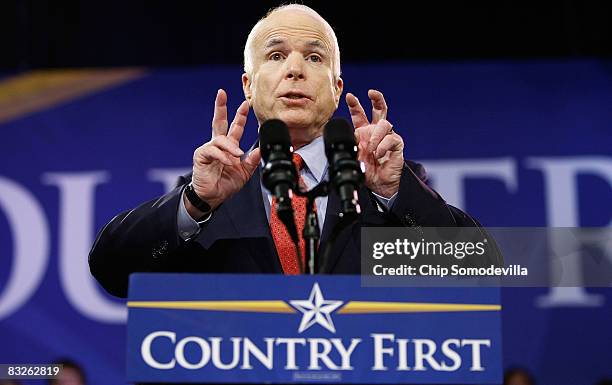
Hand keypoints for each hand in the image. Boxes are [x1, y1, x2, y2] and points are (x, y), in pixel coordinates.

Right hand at [187, 89, 260, 217]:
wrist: (213, 196)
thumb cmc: (225, 184)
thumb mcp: (244, 173)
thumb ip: (252, 161)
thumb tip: (260, 149)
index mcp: (228, 146)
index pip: (234, 127)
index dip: (240, 116)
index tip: (245, 104)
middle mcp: (217, 144)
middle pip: (219, 122)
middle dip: (221, 107)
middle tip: (221, 93)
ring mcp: (208, 149)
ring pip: (220, 139)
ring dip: (231, 146)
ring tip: (238, 155)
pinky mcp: (201, 156)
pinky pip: (214, 151)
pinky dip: (223, 156)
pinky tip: (229, 162)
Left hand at [346, 89, 403, 197]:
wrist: (379, 184)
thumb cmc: (367, 170)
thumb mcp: (353, 157)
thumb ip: (350, 146)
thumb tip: (345, 139)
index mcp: (364, 132)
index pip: (360, 115)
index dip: (355, 105)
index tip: (350, 96)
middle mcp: (377, 131)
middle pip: (380, 109)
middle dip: (377, 99)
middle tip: (371, 92)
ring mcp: (388, 137)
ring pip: (385, 124)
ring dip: (376, 136)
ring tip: (372, 148)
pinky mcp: (397, 145)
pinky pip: (391, 139)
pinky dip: (383, 146)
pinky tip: (379, 154)